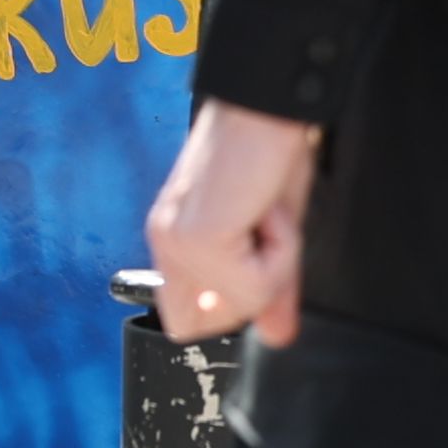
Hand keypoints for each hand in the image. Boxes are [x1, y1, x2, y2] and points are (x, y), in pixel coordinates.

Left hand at [143, 98, 321, 347]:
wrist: (271, 109)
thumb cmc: (269, 156)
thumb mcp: (277, 234)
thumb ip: (274, 290)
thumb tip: (277, 338)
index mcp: (176, 240)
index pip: (182, 319)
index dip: (229, 309)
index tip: (257, 260)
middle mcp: (166, 242)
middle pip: (196, 327)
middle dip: (249, 296)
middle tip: (261, 240)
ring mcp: (176, 242)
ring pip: (240, 307)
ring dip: (276, 266)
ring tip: (268, 215)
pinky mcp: (199, 240)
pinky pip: (255, 287)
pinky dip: (282, 253)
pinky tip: (268, 210)